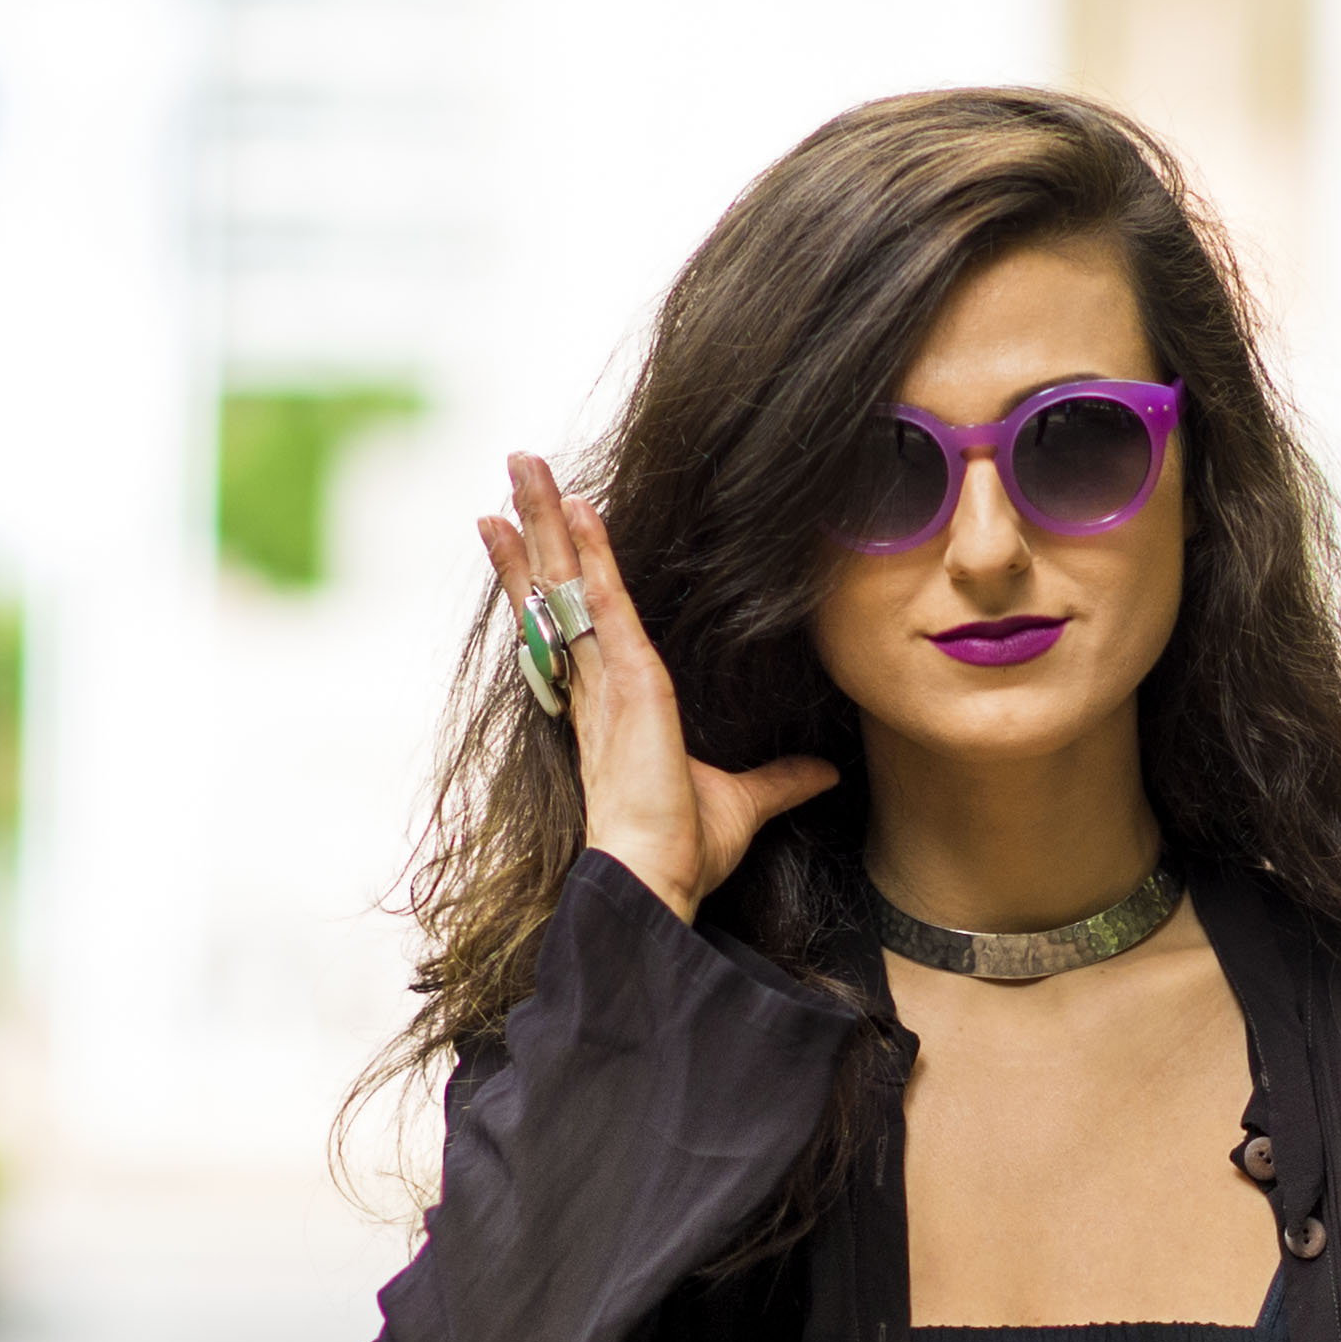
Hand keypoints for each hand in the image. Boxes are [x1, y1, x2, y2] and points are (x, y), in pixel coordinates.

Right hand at [483, 453, 837, 925]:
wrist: (656, 880)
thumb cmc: (682, 851)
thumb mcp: (744, 801)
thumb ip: (780, 778)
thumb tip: (825, 771)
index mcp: (605, 706)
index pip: (569, 623)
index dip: (546, 577)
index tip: (528, 531)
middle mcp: (591, 684)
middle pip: (554, 589)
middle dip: (534, 527)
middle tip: (515, 468)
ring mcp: (602, 679)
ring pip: (565, 583)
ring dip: (542, 519)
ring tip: (520, 461)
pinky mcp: (625, 680)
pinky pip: (603, 603)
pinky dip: (589, 554)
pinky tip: (576, 508)